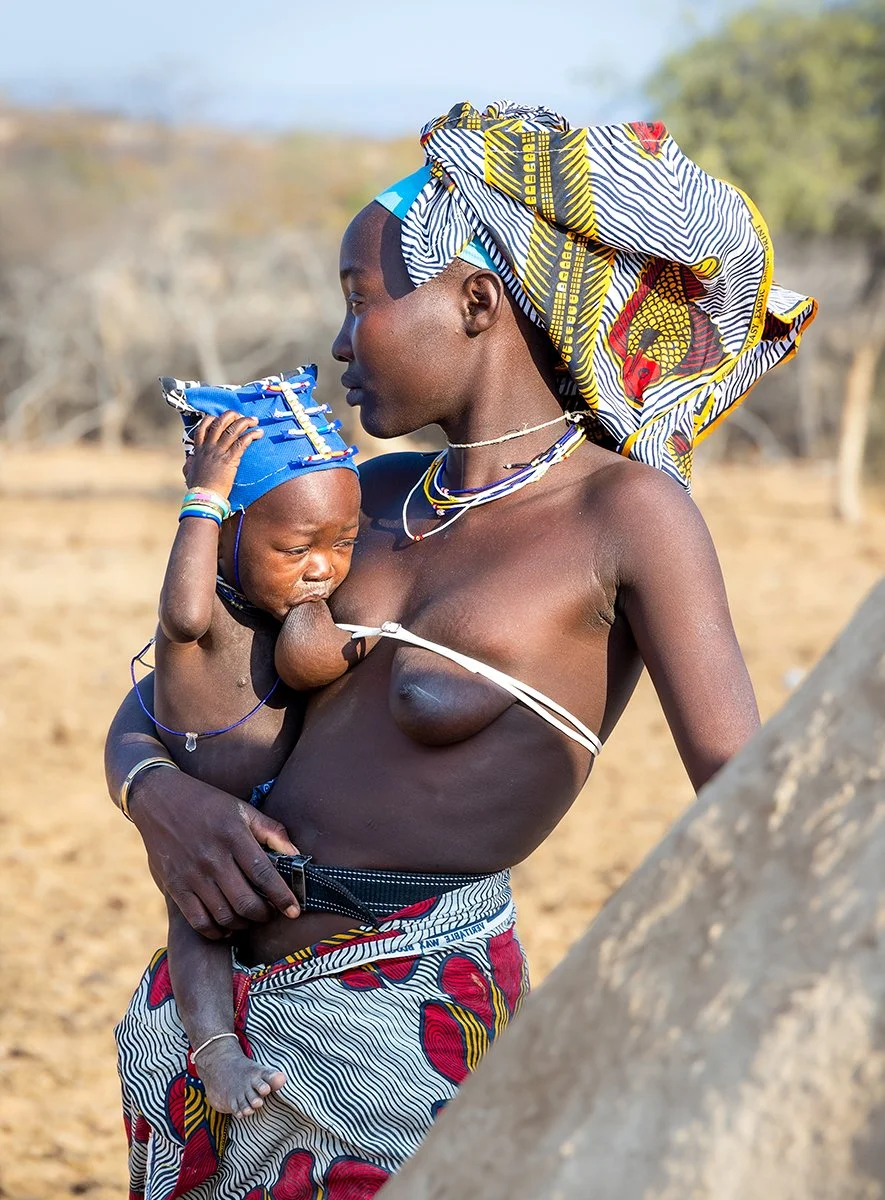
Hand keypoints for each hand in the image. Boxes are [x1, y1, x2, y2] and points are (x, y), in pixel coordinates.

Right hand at [130, 767, 300, 938]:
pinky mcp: (174, 885)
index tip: (294, 911)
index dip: (282, 896)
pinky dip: (216, 932)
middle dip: (264, 915)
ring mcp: (191, 874)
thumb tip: (298, 855)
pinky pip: (198, 920)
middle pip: (245, 901)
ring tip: (250, 919)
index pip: (264, 874)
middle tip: (271, 914)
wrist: (160, 799)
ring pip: (223, 915)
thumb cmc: (208, 804)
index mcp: (233, 836)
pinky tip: (226, 927)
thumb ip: (272, 832)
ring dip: (242, 924)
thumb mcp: (242, 809)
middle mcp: (212, 857)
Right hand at [184, 411, 262, 495]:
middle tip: (240, 415)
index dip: (212, 419)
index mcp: (199, 450)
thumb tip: (189, 461)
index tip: (220, 417)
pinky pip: (242, 442)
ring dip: (245, 422)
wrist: (203, 498)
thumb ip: (189, 464)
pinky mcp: (230, 460)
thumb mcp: (188, 473)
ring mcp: (219, 452)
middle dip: (231, 415)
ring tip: (254, 420)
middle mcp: (208, 448)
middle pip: (219, 423)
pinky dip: (251, 435)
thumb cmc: (197, 488)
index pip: (203, 427)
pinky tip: (259, 433)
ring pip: (232, 430)